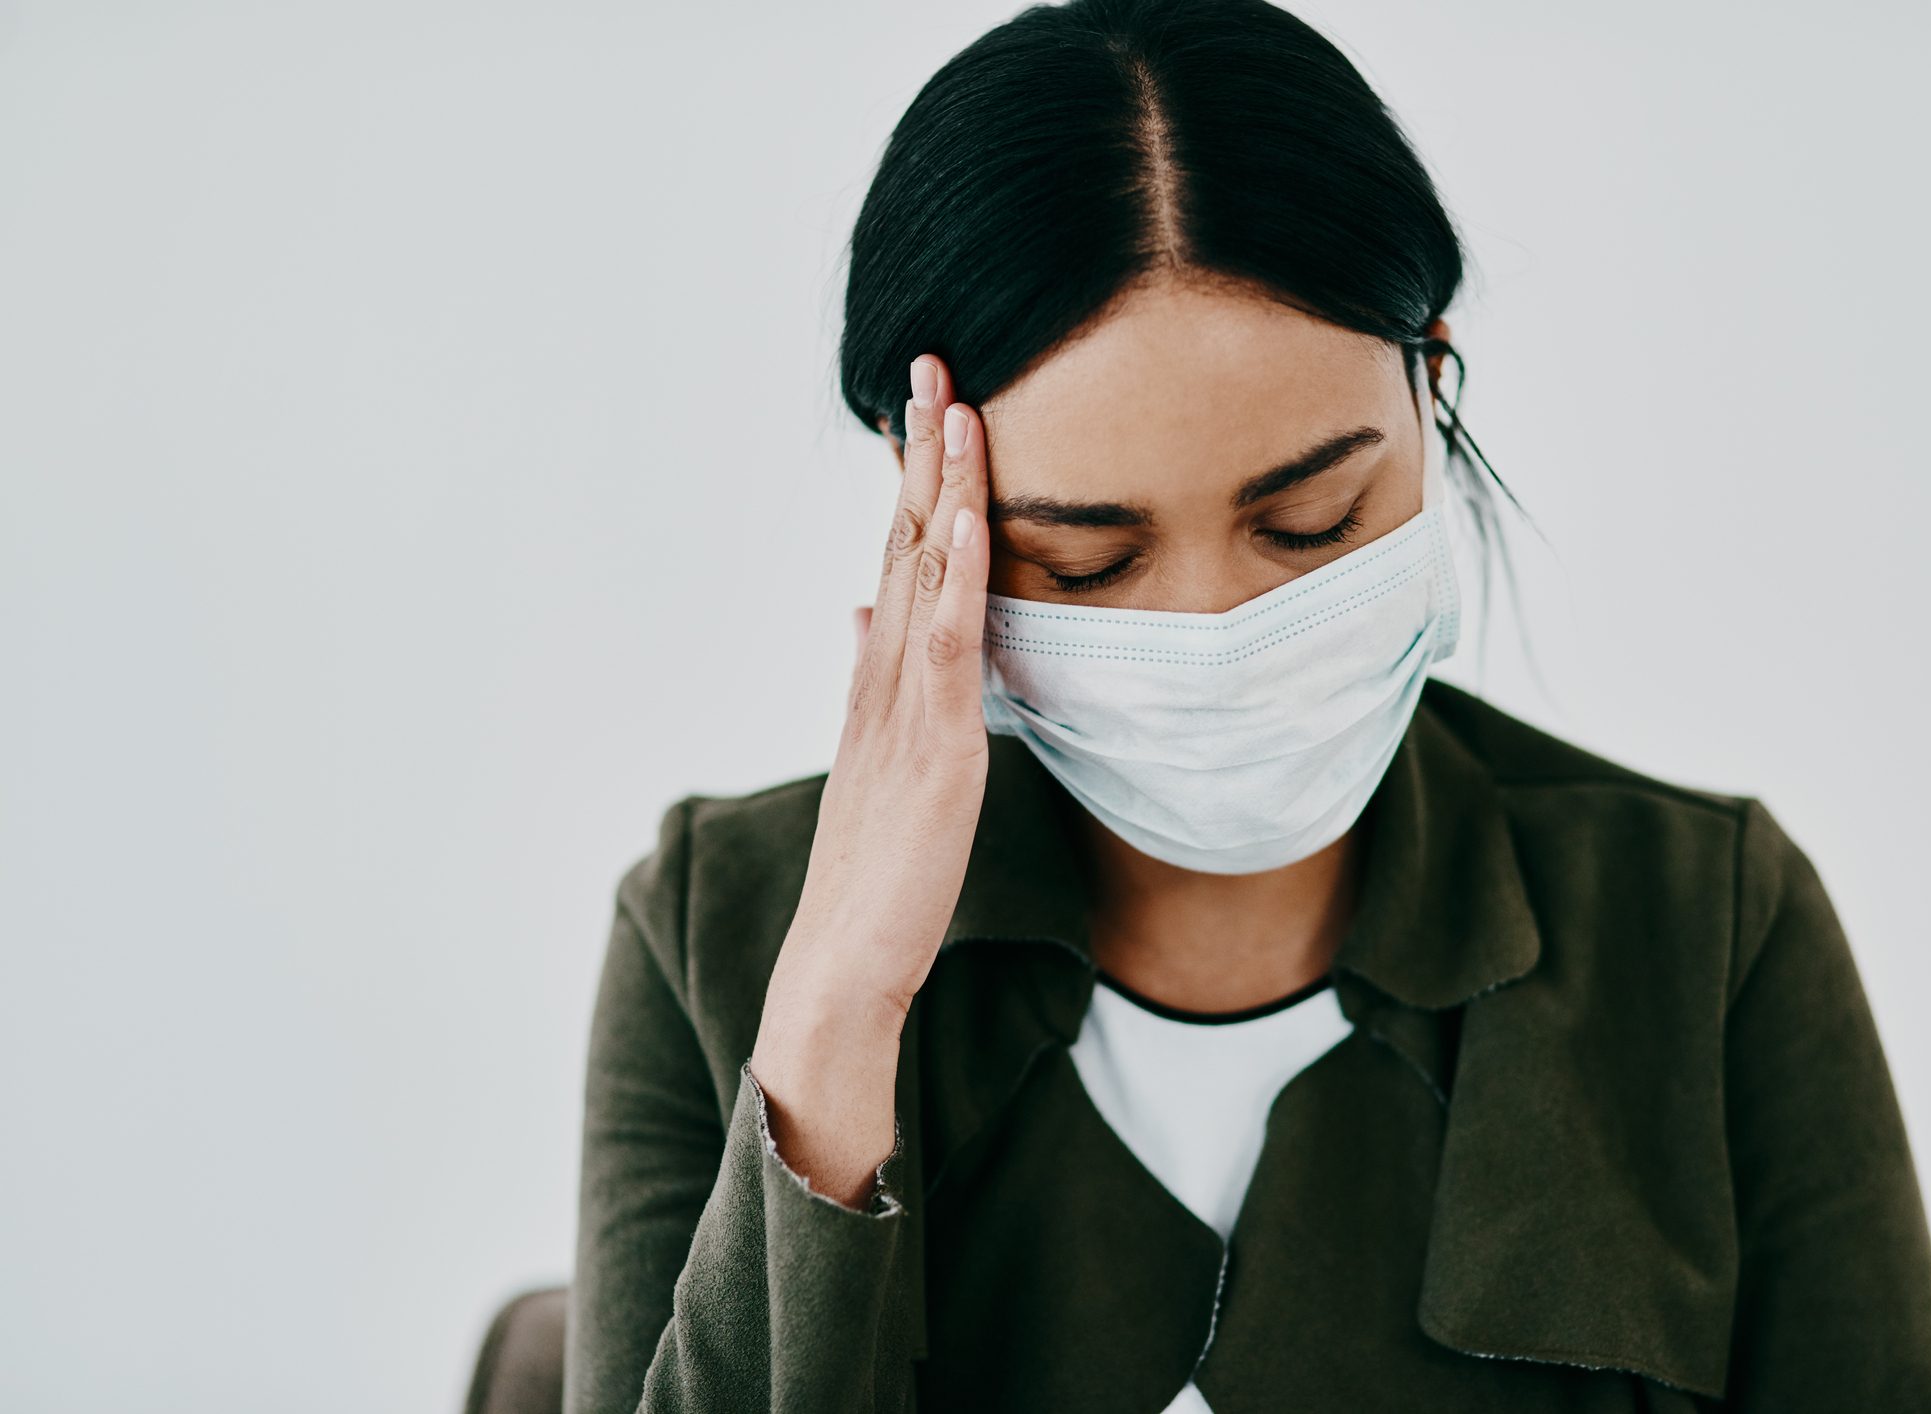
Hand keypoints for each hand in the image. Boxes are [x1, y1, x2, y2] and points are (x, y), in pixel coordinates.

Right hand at [749, 354, 991, 1203]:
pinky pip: (947, 651)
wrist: (843, 965)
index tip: (928, 403)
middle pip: (906, 544)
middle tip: (931, 361)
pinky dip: (958, 581)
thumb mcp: (872, 761)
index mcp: (879, 681)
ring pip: (925, 578)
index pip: (898, 558)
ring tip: (955, 406)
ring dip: (943, 490)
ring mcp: (906, 711)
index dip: (915, 479)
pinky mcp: (935, 753)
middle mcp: (886, 679)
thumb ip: (869, 679)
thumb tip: (859, 608)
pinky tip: (972, 523)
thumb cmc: (870, 876)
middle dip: (923, 453)